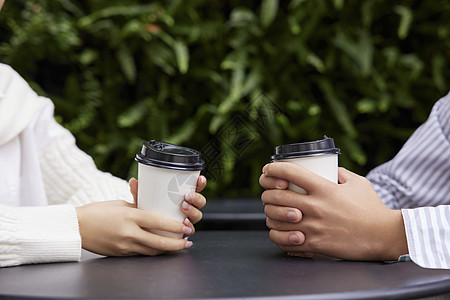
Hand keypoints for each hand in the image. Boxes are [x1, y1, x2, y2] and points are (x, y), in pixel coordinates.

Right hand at [76, 200, 193, 256]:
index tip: (186, 227)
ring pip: (152, 251)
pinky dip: (152, 252)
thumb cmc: (98, 212)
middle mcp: (129, 232)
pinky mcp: (120, 254)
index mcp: (130, 216)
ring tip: (178, 246)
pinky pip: (141, 254)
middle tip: (187, 241)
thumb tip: (155, 210)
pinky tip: (160, 249)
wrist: (76, 227)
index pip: (158, 222)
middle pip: (159, 242)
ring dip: (167, 250)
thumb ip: (139, 208)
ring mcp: (124, 246)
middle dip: (177, 244)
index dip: (175, 227)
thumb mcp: (120, 205)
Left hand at [129, 175, 206, 234]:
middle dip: (196, 198)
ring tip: (184, 209)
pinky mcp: (183, 232)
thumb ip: (140, 192)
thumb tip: (133, 181)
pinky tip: (186, 225)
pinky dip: (190, 227)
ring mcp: (187, 219)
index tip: (199, 179)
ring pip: (197, 215)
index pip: (196, 188)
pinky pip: (190, 230)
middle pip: (200, 202)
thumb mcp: (144, 200)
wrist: (144, 230)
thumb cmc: (148, 211)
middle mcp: (188, 207)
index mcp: (183, 196)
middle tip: (186, 197)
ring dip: (193, 211)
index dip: (200, 183)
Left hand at [260, 162, 407, 260]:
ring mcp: (313, 227)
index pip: (289, 172)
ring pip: (275, 218)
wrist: (384, 236)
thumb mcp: (358, 183)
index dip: (272, 168)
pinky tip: (278, 230)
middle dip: (266, 192)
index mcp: (324, 188)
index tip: (267, 169)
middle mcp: (315, 206)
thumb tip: (329, 168)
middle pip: (276, 196)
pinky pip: (283, 239)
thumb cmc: (372, 209)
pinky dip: (276, 234)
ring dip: (269, 213)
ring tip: (272, 212)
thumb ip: (340, 173)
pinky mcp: (314, 244)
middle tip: (268, 193)